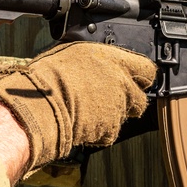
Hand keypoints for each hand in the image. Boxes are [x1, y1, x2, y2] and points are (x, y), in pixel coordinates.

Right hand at [0, 41, 156, 173]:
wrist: (39, 104)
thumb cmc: (48, 76)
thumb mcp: (74, 55)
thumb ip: (97, 61)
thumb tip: (101, 64)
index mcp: (113, 59)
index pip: (147, 69)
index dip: (140, 77)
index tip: (134, 80)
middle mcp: (121, 83)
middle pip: (140, 98)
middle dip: (129, 101)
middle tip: (110, 100)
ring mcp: (117, 108)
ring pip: (125, 116)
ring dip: (112, 116)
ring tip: (88, 111)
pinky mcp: (109, 129)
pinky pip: (111, 132)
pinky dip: (100, 131)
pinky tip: (83, 123)